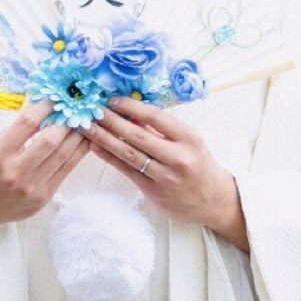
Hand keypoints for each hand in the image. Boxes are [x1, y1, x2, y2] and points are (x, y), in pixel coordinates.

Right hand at [0, 100, 87, 245]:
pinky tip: (84, 141)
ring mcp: (31, 187)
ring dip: (77, 136)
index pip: (27, 123)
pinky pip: (67, 169)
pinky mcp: (43, 197)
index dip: (45, 107)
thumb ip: (19, 132)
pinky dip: (78, 152)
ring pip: (63, 154)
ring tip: (84, 123)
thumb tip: (48, 109)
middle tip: (75, 110)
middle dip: (66, 122)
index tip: (55, 99)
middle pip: (50, 140)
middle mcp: (14, 171)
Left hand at [84, 98, 248, 248]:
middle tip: (93, 110)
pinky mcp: (153, 191)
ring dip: (105, 139)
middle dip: (112, 121)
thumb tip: (131, 113)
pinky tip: (96, 147)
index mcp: (189, 138)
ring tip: (88, 127)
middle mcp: (178, 157)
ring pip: (129, 154)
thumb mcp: (190, 141)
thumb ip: (163, 129)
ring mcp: (164, 176)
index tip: (113, 100)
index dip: (131, 107)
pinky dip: (109, 157)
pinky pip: (127, 171)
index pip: (156, 117)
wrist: (213, 200)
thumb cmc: (199, 164)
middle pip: (138, 136)